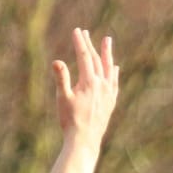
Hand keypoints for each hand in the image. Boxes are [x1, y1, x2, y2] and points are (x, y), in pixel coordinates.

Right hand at [54, 28, 118, 150]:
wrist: (85, 141)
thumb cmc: (70, 121)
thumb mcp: (63, 99)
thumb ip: (61, 79)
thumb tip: (57, 61)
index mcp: (89, 82)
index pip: (84, 56)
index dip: (80, 42)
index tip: (76, 30)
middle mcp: (101, 85)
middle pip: (96, 59)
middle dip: (89, 44)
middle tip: (85, 31)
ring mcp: (108, 93)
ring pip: (108, 68)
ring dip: (107, 54)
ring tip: (107, 40)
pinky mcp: (111, 102)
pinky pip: (114, 83)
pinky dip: (114, 73)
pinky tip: (115, 68)